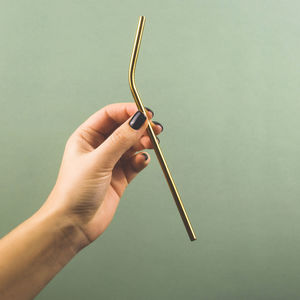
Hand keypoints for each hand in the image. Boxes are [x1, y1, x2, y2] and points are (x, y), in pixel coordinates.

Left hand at [39, 103, 162, 245]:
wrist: (73, 224)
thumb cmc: (75, 192)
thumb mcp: (98, 161)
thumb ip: (120, 140)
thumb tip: (138, 120)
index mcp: (86, 137)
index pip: (109, 115)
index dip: (127, 111)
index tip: (144, 113)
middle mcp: (99, 148)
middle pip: (123, 129)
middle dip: (139, 127)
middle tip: (154, 128)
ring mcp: (111, 162)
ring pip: (132, 145)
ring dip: (143, 143)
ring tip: (153, 144)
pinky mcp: (120, 177)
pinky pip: (135, 163)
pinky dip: (141, 160)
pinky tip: (143, 161)